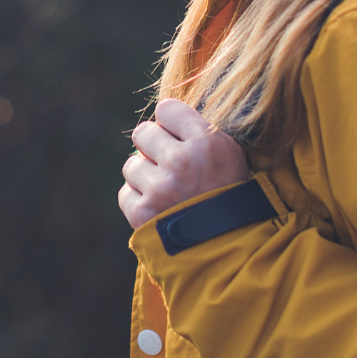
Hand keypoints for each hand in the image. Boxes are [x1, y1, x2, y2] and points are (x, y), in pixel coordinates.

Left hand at [118, 98, 248, 229]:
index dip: (171, 123)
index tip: (178, 137)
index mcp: (208, 142)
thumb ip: (198, 133)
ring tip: (168, 192)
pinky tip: (159, 209)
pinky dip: (139, 201)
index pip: (166, 109)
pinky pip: (125, 193)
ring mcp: (160, 188)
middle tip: (171, 165)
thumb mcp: (230, 157)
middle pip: (142, 132)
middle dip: (153, 147)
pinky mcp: (142, 213)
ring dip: (145, 176)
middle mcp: (181, 161)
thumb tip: (161, 117)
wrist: (230, 248)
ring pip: (131, 165)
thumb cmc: (231, 198)